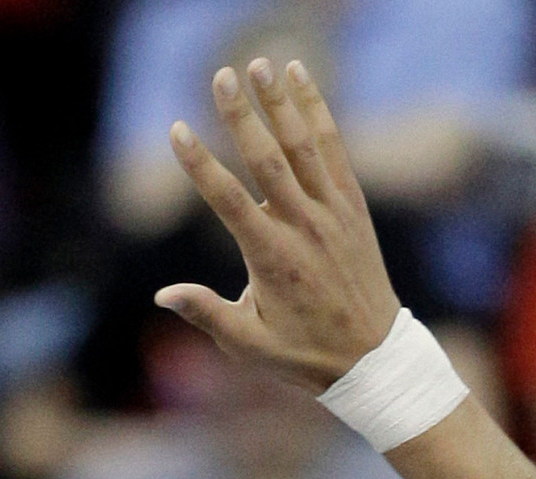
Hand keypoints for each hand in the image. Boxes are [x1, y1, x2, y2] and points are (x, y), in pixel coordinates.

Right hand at [152, 60, 402, 394]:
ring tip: (261, 64)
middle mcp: (304, 228)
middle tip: (221, 75)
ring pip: (303, 147)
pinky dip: (317, 111)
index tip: (177, 130)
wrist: (373, 357)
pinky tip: (299, 78)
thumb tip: (163, 295)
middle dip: (242, 117)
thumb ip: (207, 314)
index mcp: (273, 260)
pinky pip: (334, 149)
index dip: (201, 165)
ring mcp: (332, 213)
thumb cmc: (304, 355)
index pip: (230, 202)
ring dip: (281, 103)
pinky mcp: (353, 205)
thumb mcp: (249, 344)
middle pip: (268, 161)